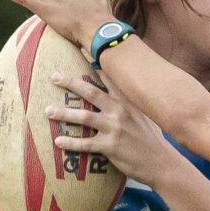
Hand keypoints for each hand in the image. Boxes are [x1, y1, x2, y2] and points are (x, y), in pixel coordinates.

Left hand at [49, 72, 182, 184]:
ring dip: (64, 113)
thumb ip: (131, 104)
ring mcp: (114, 128)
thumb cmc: (152, 140)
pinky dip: (71, 143)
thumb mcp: (145, 116)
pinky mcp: (110, 147)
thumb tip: (121, 95)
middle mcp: (119, 111)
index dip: (94, 61)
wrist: (161, 162)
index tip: (81, 48)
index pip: (108, 76)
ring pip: (84, 116)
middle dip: (70, 82)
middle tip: (54, 76)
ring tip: (48, 111)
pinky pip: (85, 144)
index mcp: (127, 101)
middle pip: (91, 92)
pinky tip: (58, 142)